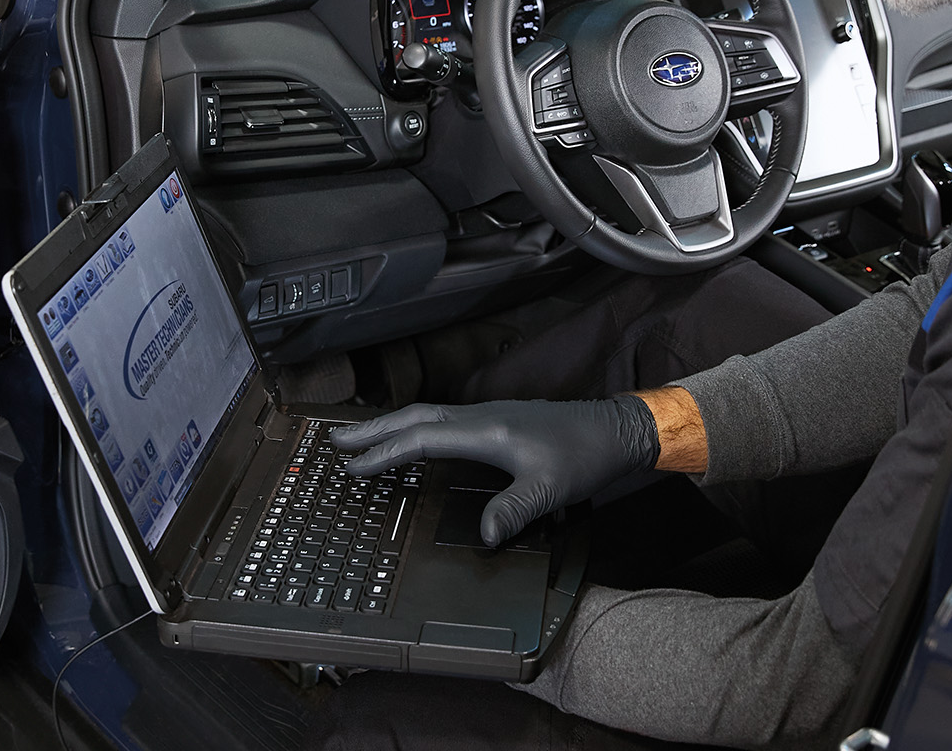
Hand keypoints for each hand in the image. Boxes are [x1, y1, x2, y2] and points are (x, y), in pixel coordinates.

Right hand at [330, 398, 659, 546]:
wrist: (614, 430)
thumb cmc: (584, 455)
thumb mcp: (549, 490)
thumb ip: (513, 511)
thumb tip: (485, 537)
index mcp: (485, 431)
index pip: (421, 439)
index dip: (384, 452)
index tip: (353, 464)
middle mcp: (481, 417)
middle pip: (415, 418)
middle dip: (374, 429)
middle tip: (337, 440)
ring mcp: (488, 415)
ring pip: (428, 415)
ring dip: (393, 425)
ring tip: (364, 437)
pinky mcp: (497, 420)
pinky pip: (443, 419)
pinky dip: (417, 426)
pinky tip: (415, 439)